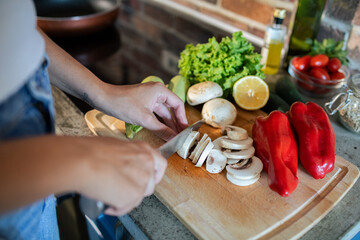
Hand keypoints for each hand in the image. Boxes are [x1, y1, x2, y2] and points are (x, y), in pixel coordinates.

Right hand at [0, 136, 165, 214]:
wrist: (82, 160)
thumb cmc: (91, 151)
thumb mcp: (115, 146)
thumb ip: (127, 157)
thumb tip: (123, 166)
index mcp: (143, 150)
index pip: (160, 165)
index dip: (154, 175)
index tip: (147, 179)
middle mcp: (147, 165)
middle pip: (150, 184)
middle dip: (136, 189)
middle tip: (121, 188)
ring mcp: (142, 181)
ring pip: (138, 198)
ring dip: (124, 199)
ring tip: (108, 194)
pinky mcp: (133, 196)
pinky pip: (126, 207)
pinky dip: (116, 208)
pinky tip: (106, 202)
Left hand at [99, 82, 187, 140]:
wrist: (103, 98)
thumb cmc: (123, 104)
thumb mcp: (144, 119)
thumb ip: (161, 129)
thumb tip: (173, 138)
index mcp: (160, 91)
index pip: (178, 104)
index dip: (182, 118)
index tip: (185, 130)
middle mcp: (157, 92)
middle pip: (171, 109)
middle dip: (175, 123)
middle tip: (180, 136)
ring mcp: (149, 97)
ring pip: (162, 112)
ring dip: (167, 124)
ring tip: (173, 136)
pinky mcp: (143, 103)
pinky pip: (154, 113)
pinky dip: (158, 122)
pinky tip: (162, 131)